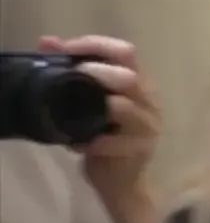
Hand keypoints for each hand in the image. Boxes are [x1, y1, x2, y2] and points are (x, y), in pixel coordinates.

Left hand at [38, 35, 161, 222]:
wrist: (121, 180)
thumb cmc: (104, 136)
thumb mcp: (88, 100)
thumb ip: (73, 72)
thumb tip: (47, 42)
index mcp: (139, 83)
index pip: (125, 51)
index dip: (95, 45)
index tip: (63, 48)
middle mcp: (149, 101)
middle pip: (129, 76)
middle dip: (95, 72)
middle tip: (70, 76)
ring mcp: (148, 126)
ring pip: (125, 106)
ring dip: (96, 106)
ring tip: (71, 110)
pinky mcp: (140, 150)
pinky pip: (116, 141)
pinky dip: (93, 141)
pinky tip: (77, 144)